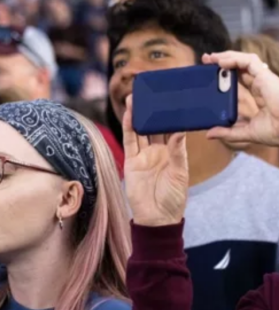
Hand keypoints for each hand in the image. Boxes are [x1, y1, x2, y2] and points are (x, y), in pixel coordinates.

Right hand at [123, 96, 188, 226]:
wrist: (157, 217)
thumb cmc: (174, 198)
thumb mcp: (180, 174)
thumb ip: (177, 152)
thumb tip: (179, 131)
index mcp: (173, 152)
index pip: (171, 129)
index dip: (171, 115)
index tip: (173, 100)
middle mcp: (158, 150)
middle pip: (154, 126)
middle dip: (152, 110)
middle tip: (152, 93)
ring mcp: (143, 154)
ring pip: (140, 130)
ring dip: (138, 114)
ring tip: (137, 97)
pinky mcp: (131, 160)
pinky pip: (129, 140)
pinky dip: (128, 127)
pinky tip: (128, 114)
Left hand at [204, 51, 278, 146]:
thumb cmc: (277, 132)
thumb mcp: (247, 132)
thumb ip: (228, 132)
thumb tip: (209, 134)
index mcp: (260, 95)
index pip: (241, 79)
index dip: (227, 74)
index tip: (210, 73)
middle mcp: (262, 84)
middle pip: (240, 67)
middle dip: (222, 61)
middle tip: (205, 60)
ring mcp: (264, 79)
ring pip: (244, 60)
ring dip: (226, 56)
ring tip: (209, 58)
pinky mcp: (266, 76)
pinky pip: (249, 61)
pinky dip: (234, 58)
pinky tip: (221, 62)